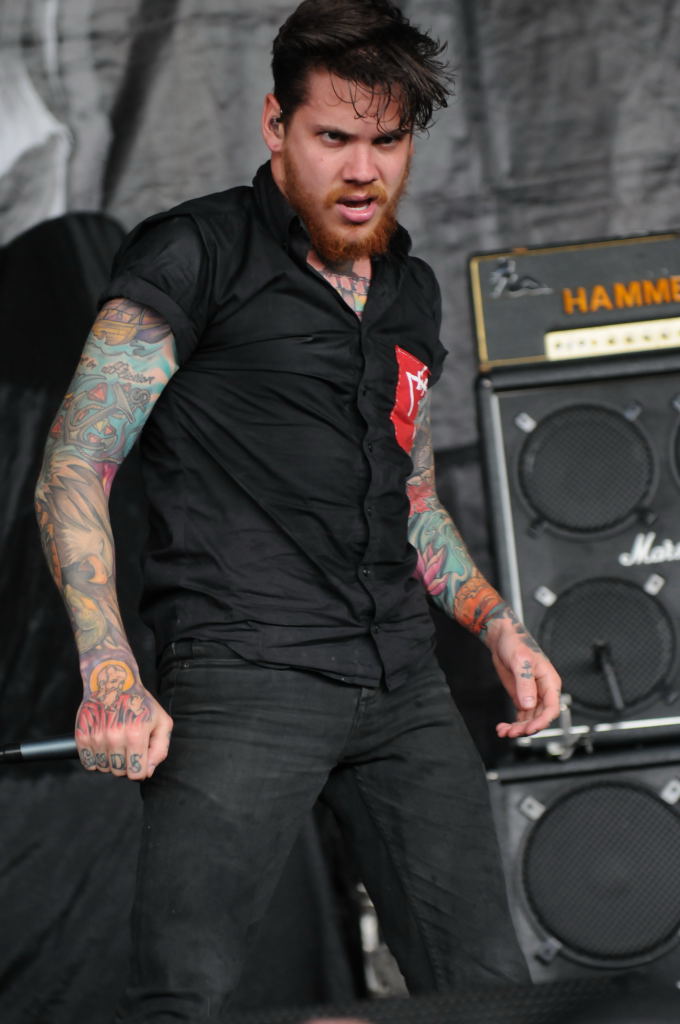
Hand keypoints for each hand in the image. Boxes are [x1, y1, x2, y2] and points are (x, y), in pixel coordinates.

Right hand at [74, 659, 172, 778]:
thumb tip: (148, 771)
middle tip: (128, 748)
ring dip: (111, 761)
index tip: (140, 762)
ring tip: (116, 744)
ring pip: (104, 769)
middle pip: (120, 773)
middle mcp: (114, 737)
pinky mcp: (82, 736)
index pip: (136, 773)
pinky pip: (88, 763)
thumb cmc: (139, 703)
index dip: (141, 770)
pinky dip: (96, 758)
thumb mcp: (161, 722)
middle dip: (126, 765)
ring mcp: (96, 737)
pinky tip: (104, 745)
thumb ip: (160, 749)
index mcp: (136, 734)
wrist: (113, 682)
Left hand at [483, 612, 561, 738]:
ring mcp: (532, 695)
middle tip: (511, 732)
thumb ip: (525, 683)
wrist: (502, 638)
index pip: (552, 708)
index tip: (529, 729)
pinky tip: (503, 728)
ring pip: (530, 719)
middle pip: (540, 717)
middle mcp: (543, 691)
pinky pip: (521, 716)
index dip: (542, 721)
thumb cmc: (516, 643)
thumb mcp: (520, 661)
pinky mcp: (521, 697)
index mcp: (550, 682)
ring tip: (503, 731)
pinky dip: (513, 723)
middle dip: (526, 728)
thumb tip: (529, 705)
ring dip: (518, 728)